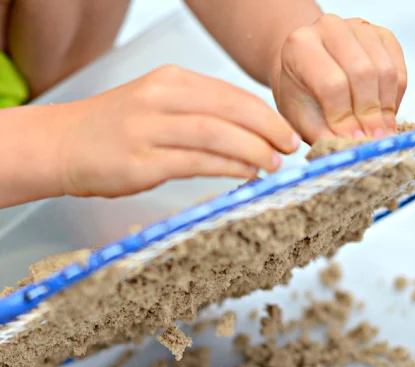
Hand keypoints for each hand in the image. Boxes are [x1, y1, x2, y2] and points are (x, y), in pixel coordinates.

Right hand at [57, 65, 300, 197]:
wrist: (62, 145)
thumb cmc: (112, 130)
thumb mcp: (155, 106)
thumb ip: (195, 114)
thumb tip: (244, 134)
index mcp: (169, 81)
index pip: (230, 94)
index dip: (266, 114)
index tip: (287, 132)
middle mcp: (161, 99)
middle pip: (230, 110)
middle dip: (268, 130)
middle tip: (291, 148)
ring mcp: (150, 129)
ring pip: (216, 135)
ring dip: (252, 151)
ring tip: (274, 165)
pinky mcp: (141, 162)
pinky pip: (196, 163)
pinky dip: (227, 168)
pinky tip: (246, 175)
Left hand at [271, 14, 407, 143]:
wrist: (306, 70)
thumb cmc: (300, 96)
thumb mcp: (299, 118)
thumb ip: (321, 134)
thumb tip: (349, 149)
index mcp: (301, 46)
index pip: (331, 84)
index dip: (345, 117)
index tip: (352, 140)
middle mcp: (329, 27)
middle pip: (362, 73)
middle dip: (369, 114)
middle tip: (371, 141)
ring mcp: (358, 27)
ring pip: (384, 71)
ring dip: (385, 108)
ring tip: (379, 133)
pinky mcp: (381, 35)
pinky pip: (398, 69)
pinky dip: (394, 98)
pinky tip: (384, 116)